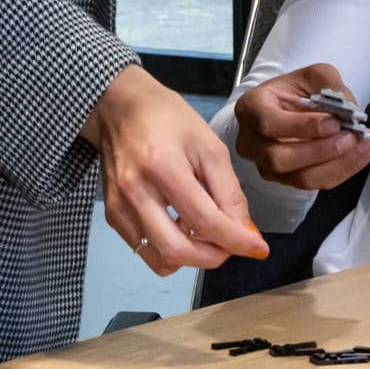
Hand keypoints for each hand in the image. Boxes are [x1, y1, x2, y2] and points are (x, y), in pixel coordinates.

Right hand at [89, 65, 270, 269]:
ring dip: (190, 257)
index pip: (205, 221)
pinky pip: (144, 250)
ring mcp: (119, 207)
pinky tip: (181, 226)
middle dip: (213, 257)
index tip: (258, 248)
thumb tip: (243, 231)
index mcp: (164, 167)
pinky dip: (170, 249)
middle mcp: (135, 192)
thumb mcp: (209, 146)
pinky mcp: (112, 215)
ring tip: (204, 233)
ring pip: (159, 260)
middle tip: (231, 245)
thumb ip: (228, 191)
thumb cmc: (167, 120)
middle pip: (177, 250)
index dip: (236, 241)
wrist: (119, 108)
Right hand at [236, 62, 369, 191]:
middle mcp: (251, 141)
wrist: (291, 108)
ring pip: (298, 178)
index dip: (303, 127)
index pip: (269, 123)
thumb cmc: (297, 90)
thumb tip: (350, 110)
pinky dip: (341, 170)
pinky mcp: (284, 180)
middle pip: (280, 158)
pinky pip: (313, 184)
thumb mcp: (313, 75)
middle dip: (321, 151)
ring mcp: (264, 165)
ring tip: (363, 146)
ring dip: (336, 164)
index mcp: (251, 108)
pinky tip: (360, 155)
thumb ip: (330, 85)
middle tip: (352, 137)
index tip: (334, 122)